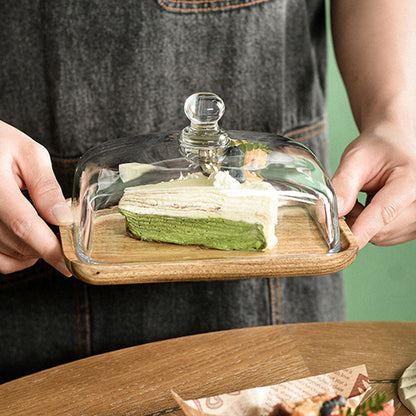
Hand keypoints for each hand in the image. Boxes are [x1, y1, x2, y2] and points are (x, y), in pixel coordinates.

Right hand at [0, 121, 71, 275]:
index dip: (50, 250)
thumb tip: (63, 218)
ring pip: (8, 256)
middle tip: (65, 236)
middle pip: (19, 243)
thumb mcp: (29, 154)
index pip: (24, 226)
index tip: (71, 264)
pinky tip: (28, 243)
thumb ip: (46, 186)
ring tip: (45, 233)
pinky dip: (15, 258)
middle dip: (48, 246)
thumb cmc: (0, 143)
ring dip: (33, 252)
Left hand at [331, 123, 415, 248]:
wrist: (396, 144)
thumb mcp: (356, 157)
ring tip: (365, 196)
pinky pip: (384, 237)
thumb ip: (344, 184)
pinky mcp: (413, 228)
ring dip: (363, 223)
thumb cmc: (379, 148)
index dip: (361, 229)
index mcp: (411, 180)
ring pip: (380, 236)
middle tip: (350, 195)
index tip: (344, 243)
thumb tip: (330, 212)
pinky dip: (371, 226)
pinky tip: (373, 206)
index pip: (384, 212)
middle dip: (355, 219)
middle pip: (379, 229)